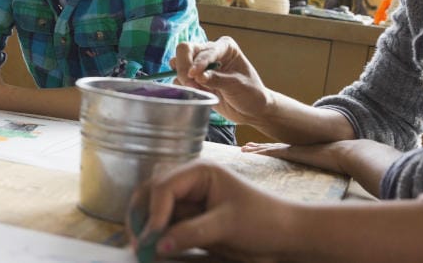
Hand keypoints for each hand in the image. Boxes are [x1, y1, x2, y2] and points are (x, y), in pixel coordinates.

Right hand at [129, 160, 295, 260]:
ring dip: (146, 228)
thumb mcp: (227, 226)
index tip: (152, 237)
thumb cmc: (264, 221)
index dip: (154, 211)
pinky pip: (166, 227)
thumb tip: (158, 244)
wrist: (286, 238)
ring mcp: (189, 203)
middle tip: (136, 241)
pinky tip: (153, 250)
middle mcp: (190, 184)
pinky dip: (157, 238)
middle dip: (141, 216)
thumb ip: (191, 232)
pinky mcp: (191, 222)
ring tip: (141, 249)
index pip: (164, 187)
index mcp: (200, 172)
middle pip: (151, 194)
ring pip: (155, 212)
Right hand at [173, 37, 271, 126]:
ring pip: (178, 62)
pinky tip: (198, 93)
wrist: (252, 110)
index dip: (198, 62)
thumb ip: (216, 79)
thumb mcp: (237, 85)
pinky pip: (179, 79)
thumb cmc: (251, 93)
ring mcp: (200, 65)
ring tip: (196, 90)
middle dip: (184, 66)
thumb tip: (197, 76)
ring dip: (183, 77)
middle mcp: (211, 52)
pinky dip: (183, 86)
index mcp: (225, 47)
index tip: (194, 75)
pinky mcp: (194, 79)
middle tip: (190, 83)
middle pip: (185, 50)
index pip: (205, 50)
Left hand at [241, 141, 348, 174]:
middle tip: (245, 148)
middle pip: (271, 148)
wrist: (345, 155)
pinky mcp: (292, 152)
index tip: (259, 150)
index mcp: (301, 153)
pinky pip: (272, 151)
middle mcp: (294, 150)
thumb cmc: (340, 164)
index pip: (281, 151)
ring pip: (268, 149)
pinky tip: (251, 152)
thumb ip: (322, 170)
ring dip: (255, 150)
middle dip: (257, 149)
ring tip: (243, 150)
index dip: (269, 150)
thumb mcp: (327, 168)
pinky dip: (261, 152)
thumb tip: (326, 183)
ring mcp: (292, 150)